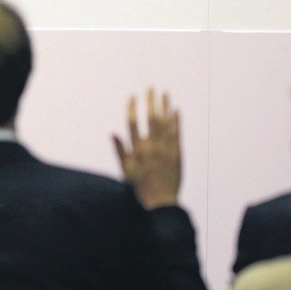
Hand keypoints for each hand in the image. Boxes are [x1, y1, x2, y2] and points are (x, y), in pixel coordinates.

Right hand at [111, 89, 180, 209]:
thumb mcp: (125, 169)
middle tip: (151, 88)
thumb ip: (120, 150)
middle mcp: (151, 147)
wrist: (161, 201)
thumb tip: (113, 133)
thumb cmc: (140, 186)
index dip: (132, 109)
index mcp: (137, 150)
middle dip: (151, 102)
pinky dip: (177, 121)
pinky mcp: (177, 153)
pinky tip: (176, 110)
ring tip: (165, 93)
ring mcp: (166, 149)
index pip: (133, 124)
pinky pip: (177, 133)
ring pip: (165, 123)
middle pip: (151, 119)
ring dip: (165, 107)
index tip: (132, 96)